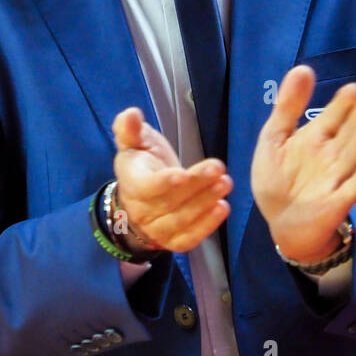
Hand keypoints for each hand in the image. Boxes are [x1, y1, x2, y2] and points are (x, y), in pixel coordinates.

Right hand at [111, 107, 231, 253]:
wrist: (138, 200)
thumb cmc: (142, 165)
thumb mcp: (135, 142)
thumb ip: (130, 128)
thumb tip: (131, 114)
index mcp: (131, 183)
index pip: (146, 187)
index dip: (164, 183)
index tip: (183, 173)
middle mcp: (141, 210)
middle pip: (170, 201)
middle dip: (196, 185)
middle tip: (219, 169)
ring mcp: (156, 229)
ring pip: (181, 220)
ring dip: (205, 203)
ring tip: (225, 183)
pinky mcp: (172, 241)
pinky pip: (189, 238)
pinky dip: (207, 226)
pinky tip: (223, 208)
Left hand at [251, 66, 355, 263]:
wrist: (280, 222)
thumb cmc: (278, 178)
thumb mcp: (274, 138)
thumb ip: (288, 106)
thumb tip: (304, 68)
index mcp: (316, 138)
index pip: (333, 116)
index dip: (342, 102)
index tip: (353, 88)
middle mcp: (331, 155)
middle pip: (348, 132)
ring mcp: (336, 179)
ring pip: (352, 156)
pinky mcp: (336, 203)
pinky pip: (351, 191)